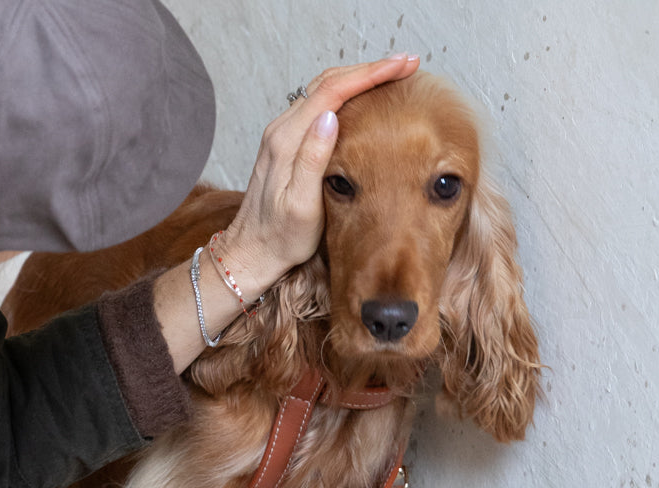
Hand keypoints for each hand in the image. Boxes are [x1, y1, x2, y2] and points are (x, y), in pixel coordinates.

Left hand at [217, 54, 420, 296]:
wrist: (252, 252)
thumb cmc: (280, 238)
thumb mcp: (301, 206)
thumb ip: (312, 160)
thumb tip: (329, 117)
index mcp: (286, 141)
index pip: (331, 92)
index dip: (369, 74)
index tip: (401, 66)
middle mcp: (280, 130)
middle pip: (327, 82)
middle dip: (369, 69)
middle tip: (406, 63)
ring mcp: (281, 135)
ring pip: (322, 90)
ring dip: (357, 77)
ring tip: (391, 73)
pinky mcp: (285, 143)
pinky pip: (316, 105)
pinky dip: (344, 93)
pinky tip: (363, 98)